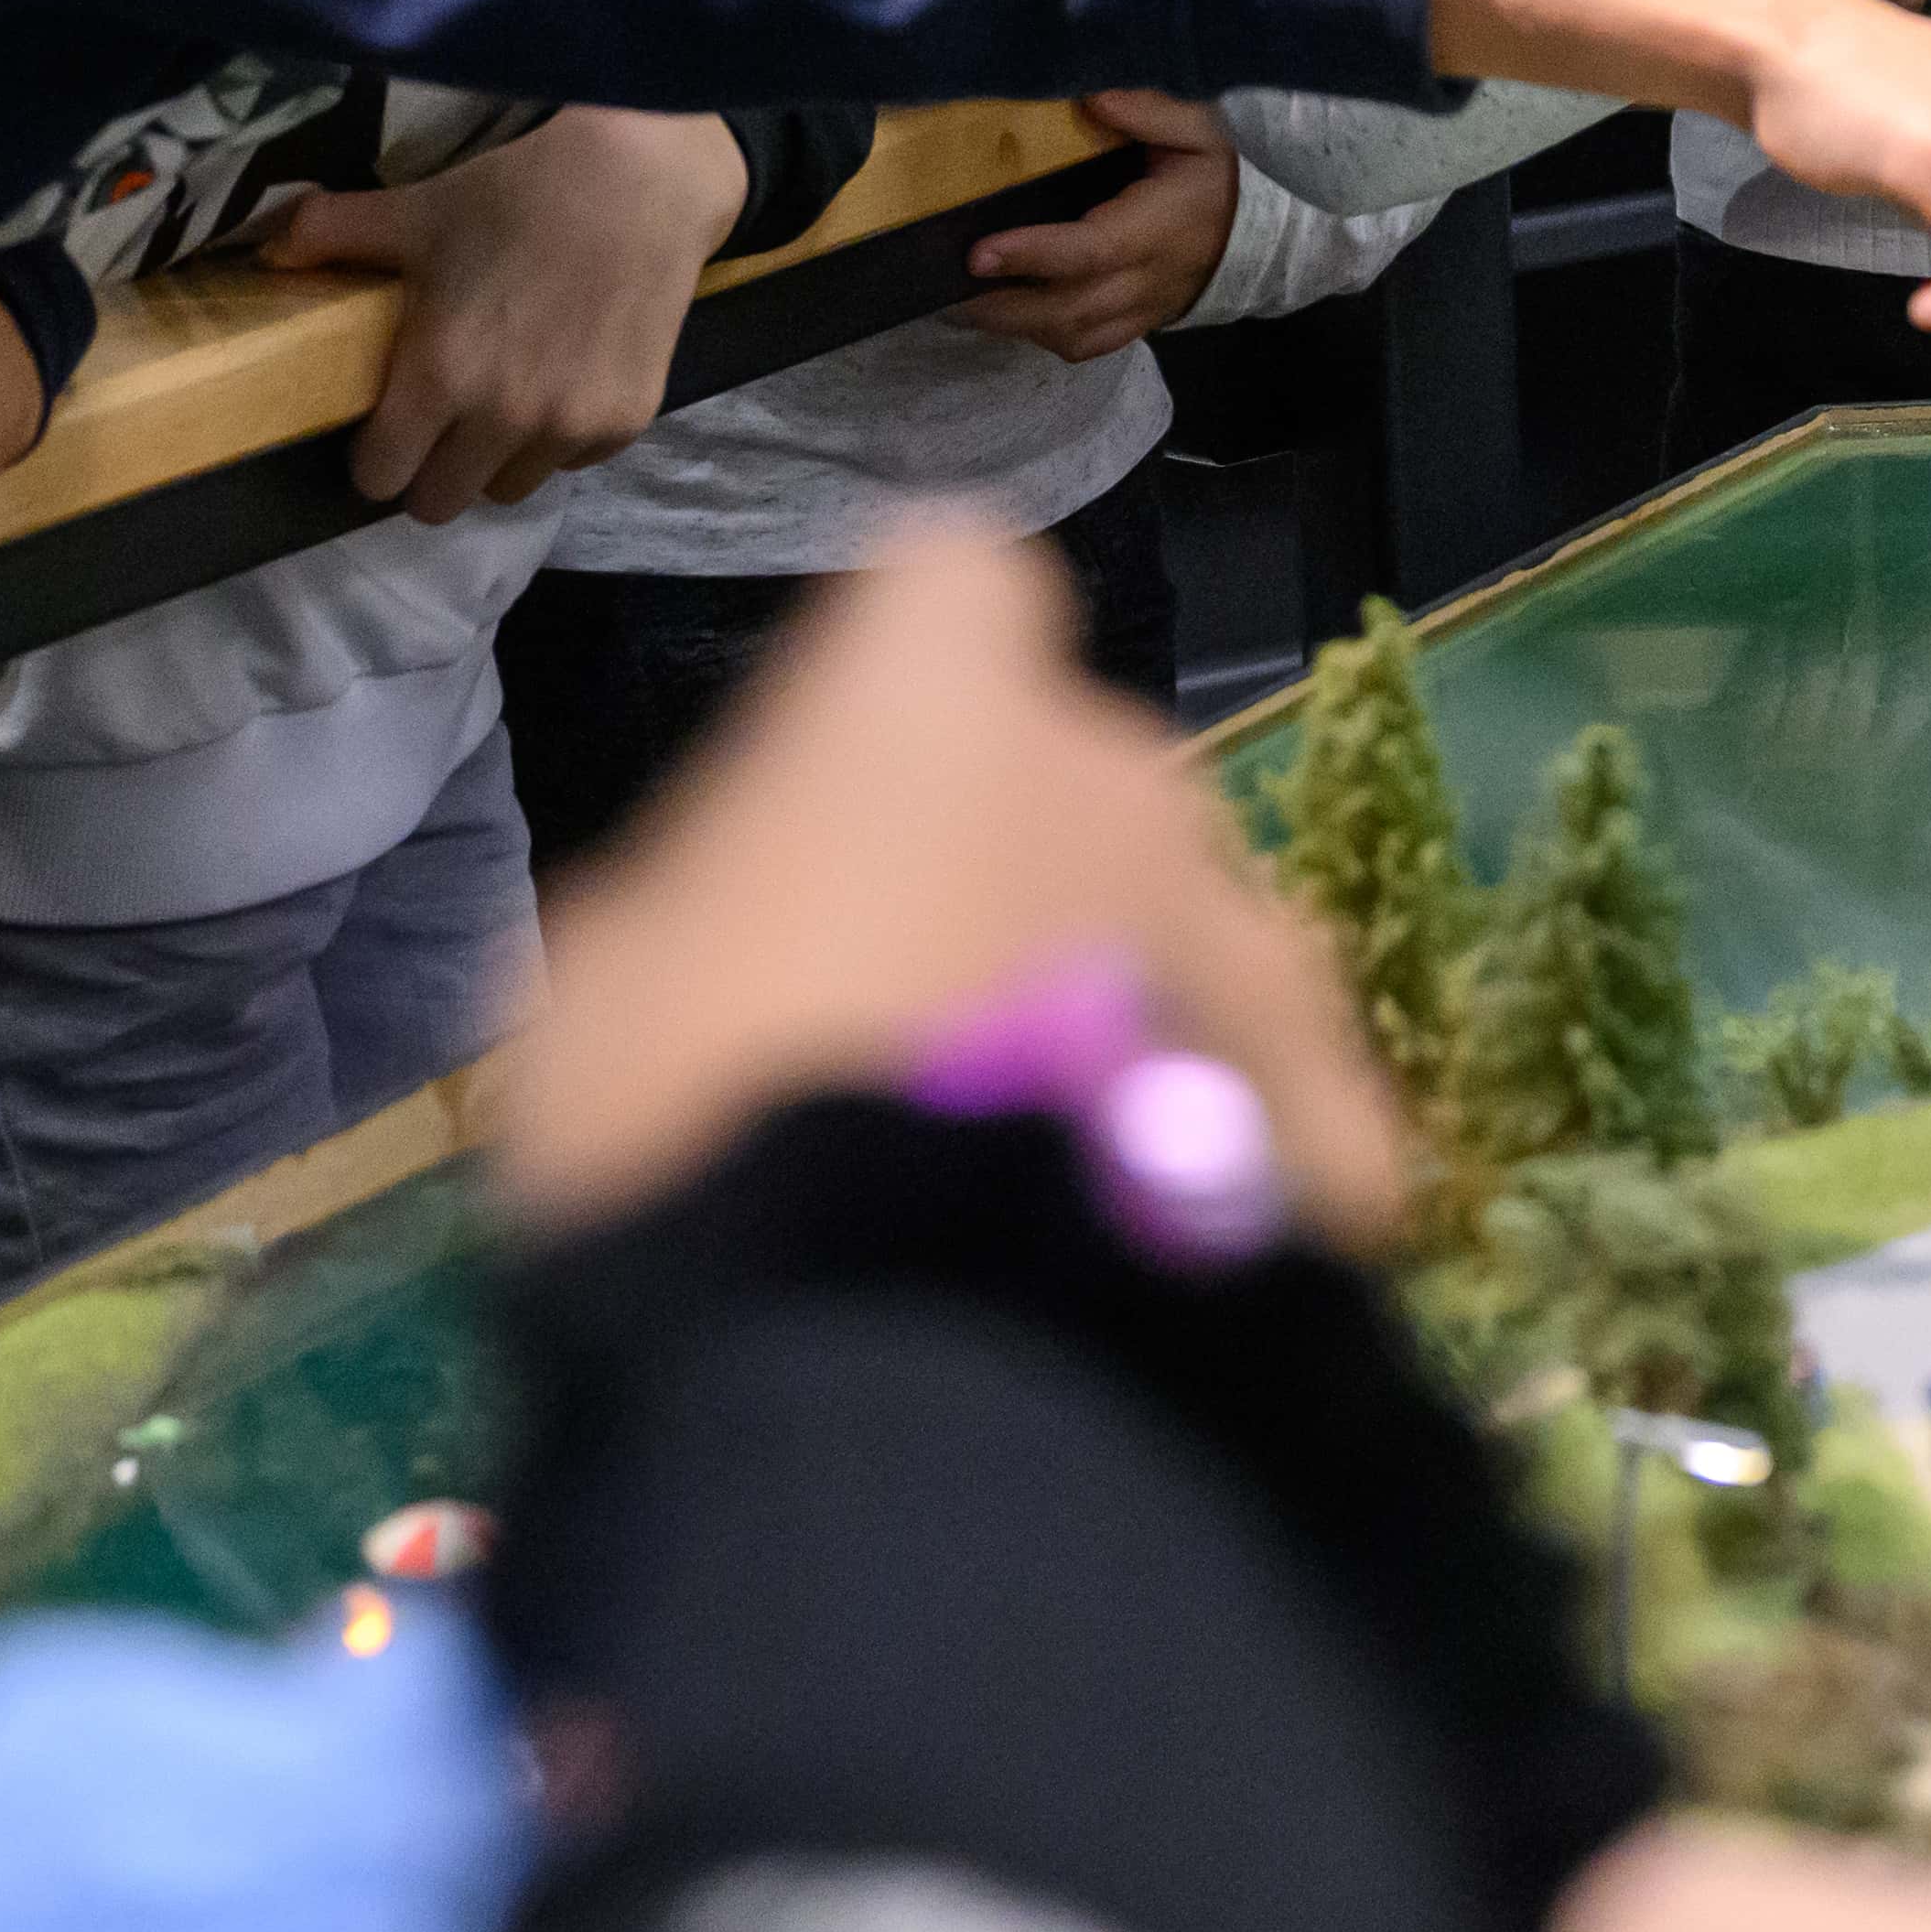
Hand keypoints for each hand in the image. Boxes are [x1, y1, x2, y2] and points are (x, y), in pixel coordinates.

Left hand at [262, 107, 758, 522]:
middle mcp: (503, 418)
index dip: (375, 457)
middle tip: (440, 424)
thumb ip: (330, 234)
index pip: (381, 477)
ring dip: (496, 461)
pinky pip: (572, 462)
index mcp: (439, 376)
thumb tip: (265, 255)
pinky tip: (564, 380)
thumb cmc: (517, 195)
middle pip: (440, 504)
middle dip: (430, 472)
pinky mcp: (626, 422)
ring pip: (508, 489)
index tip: (387, 430)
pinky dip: (560, 438)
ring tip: (503, 405)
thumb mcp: (416, 209)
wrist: (642, 180)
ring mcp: (569, 426)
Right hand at [481, 523, 1402, 1241]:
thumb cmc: (694, 1116)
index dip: (903, 684)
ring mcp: (1248, 940)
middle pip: (1085, 783)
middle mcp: (1121, 776)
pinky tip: (1167, 1257)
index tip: (845, 792)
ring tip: (1048, 1157)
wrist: (882, 1340)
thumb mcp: (604, 991)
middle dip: (1022, 873)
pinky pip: (1295, 1114)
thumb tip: (732, 933)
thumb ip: (702, 912)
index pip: (952, 591)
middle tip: (922, 1028)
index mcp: (932, 697)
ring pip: (1205, 938)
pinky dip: (1245, 1167)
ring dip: (1141, 1007)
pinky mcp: (1326, 1114)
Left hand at [951, 87, 1240, 358]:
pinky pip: (1090, 346)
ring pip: (1074, 337)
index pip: (1088, 252)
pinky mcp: (1142, 322)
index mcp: (1156, 229)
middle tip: (949, 289)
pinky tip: (1017, 316)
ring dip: (1018, 327)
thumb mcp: (1202, 128)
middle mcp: (1146, 279)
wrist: (1273, 228)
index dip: (1032, 256)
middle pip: (1068, 310)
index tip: (979, 252)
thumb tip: (1090, 96)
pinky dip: (1049, 337)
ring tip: (967, 303)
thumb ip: (1149, 112)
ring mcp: (1144, 308)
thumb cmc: (1225, 174)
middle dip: (1004, 306)